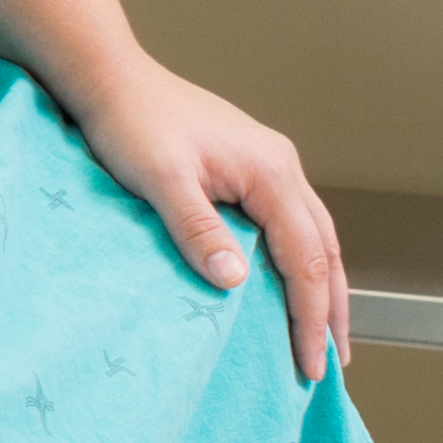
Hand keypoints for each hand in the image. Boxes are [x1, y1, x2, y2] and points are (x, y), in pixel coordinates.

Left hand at [67, 52, 348, 383]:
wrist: (110, 78)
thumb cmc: (129, 123)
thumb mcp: (159, 179)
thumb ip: (197, 228)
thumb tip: (235, 281)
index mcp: (269, 172)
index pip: (306, 258)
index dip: (310, 316)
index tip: (310, 364)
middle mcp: (281, 166)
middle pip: (325, 249)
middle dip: (331, 309)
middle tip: (331, 364)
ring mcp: (270, 163)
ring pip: (315, 235)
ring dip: (323, 286)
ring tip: (324, 334)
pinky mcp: (251, 165)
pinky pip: (292, 221)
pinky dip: (301, 259)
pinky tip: (290, 282)